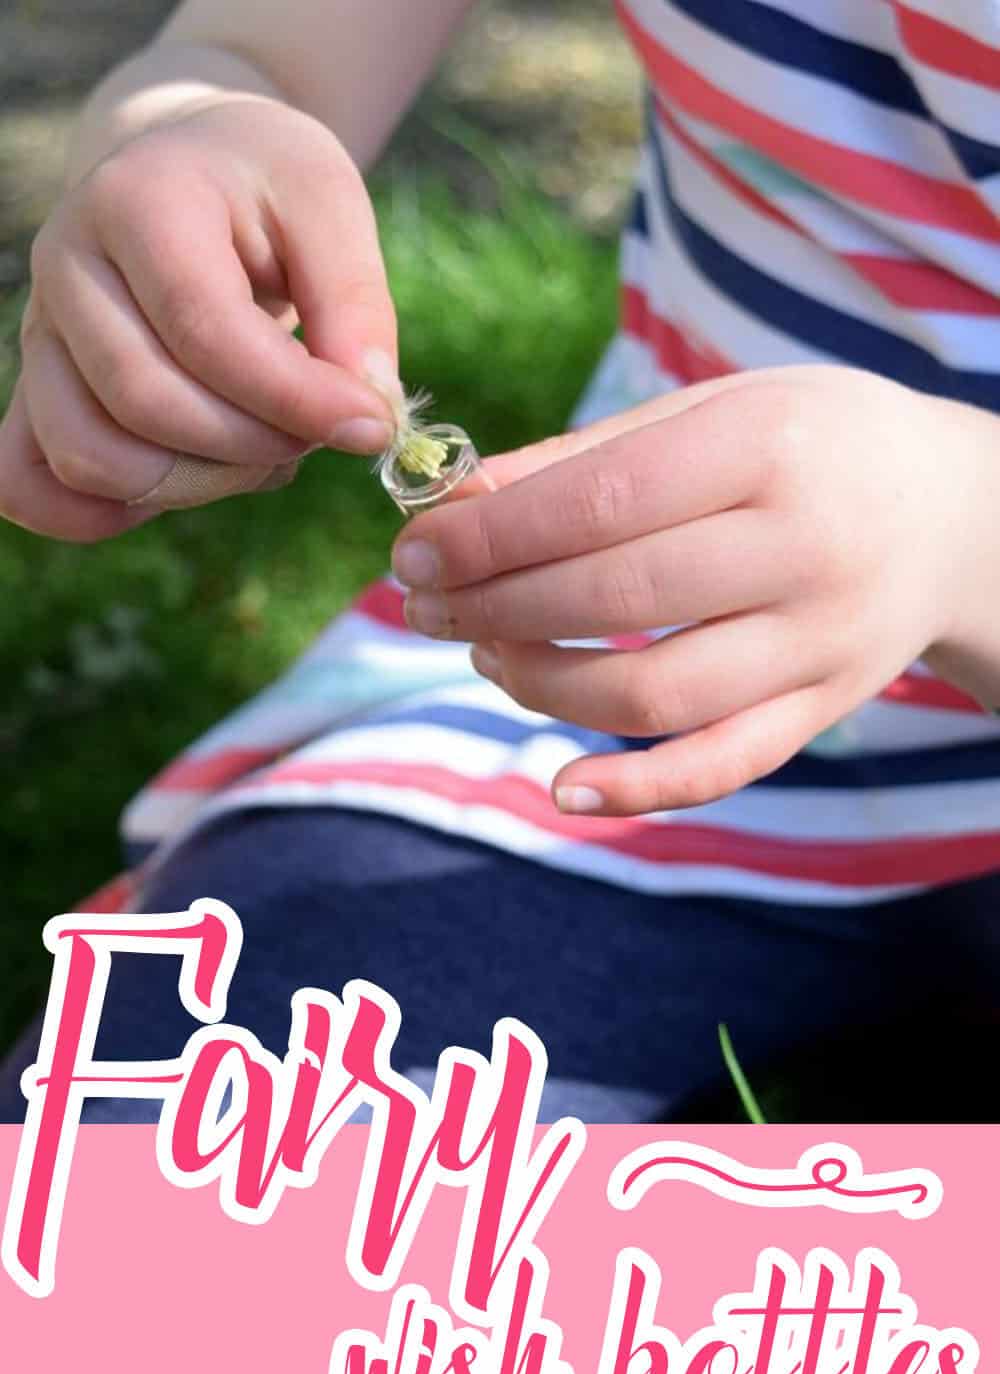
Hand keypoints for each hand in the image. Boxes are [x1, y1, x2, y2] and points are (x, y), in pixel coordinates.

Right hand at [0, 97, 397, 540]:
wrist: (184, 165)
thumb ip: (355, 304)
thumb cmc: (262, 187)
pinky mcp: (37, 392)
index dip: (294, 398)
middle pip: (146, 403)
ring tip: (263, 450)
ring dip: (197, 485)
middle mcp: (66, 265)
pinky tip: (188, 485)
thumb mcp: (329, 205)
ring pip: (93, 457)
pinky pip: (33, 486)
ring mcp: (41, 335)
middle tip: (318, 432)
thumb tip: (368, 412)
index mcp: (137, 200)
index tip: (370, 424)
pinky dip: (104, 514)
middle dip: (253, 446)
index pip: (205, 331)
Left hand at [391, 367, 999, 815]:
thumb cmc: (813, 444)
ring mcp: (820, 641)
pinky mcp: (822, 707)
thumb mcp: (717, 409)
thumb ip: (588, 458)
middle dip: (496, 607)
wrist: (954, 516)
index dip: (491, 536)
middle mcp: (804, 549)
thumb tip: (457, 502)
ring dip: (544, 686)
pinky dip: (640, 789)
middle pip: (619, 600)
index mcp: (771, 448)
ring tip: (485, 654)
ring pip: (658, 694)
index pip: (601, 504)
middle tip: (423, 604)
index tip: (414, 549)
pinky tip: (563, 789)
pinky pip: (727, 765)